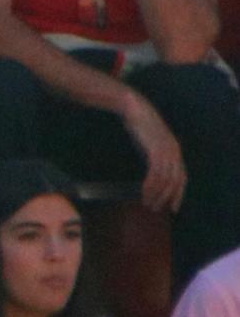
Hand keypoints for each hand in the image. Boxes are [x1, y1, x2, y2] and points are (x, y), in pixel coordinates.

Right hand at [120, 97, 186, 212]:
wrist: (135, 108)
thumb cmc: (140, 124)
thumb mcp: (150, 142)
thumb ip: (155, 154)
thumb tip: (152, 171)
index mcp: (175, 151)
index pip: (182, 178)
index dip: (178, 194)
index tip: (172, 207)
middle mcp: (175, 152)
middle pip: (176, 181)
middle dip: (168, 197)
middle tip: (158, 209)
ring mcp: (166, 151)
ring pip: (166, 179)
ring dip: (157, 194)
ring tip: (148, 203)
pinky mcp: (156, 150)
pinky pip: (155, 173)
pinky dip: (150, 185)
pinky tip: (144, 192)